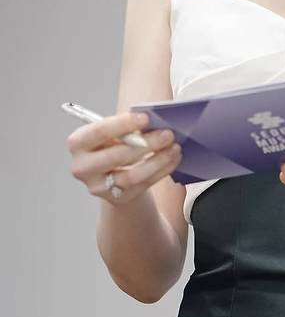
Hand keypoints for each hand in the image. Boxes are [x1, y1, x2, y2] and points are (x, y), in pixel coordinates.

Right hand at [67, 111, 181, 204]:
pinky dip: (162, 170)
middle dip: (146, 143)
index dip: (123, 124)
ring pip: (132, 176)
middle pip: (117, 156)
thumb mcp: (114, 131)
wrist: (113, 171)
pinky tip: (173, 158)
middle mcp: (83, 167)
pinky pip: (143, 185)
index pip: (99, 132)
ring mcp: (99, 187)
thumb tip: (155, 120)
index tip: (146, 118)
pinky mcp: (117, 198)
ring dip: (158, 160)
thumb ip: (127, 126)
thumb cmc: (114, 143)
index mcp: (78, 143)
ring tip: (174, 147)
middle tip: (167, 134)